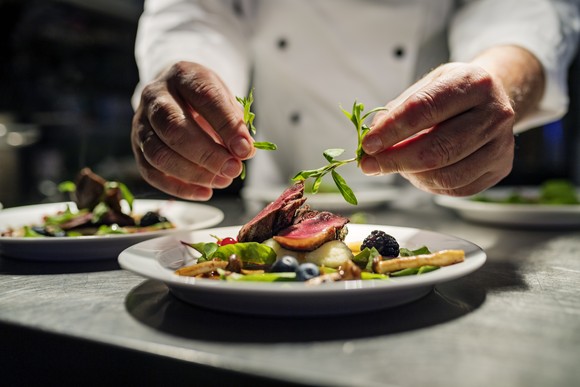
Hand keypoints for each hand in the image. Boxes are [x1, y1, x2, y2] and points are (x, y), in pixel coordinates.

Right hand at [132, 61, 254, 199]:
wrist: (176, 94)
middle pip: (174, 128)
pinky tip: (205, 192)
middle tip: (233, 169)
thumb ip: (234, 122)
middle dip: (207, 154)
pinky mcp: (137, 147)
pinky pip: (151, 172)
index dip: (226, 125)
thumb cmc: (205, 100)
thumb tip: (243, 152)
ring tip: (223, 181)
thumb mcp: (224, 99)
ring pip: (158, 154)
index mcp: (183, 75)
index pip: (204, 97)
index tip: (246, 149)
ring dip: (193, 173)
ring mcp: (141, 122)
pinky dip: (179, 188)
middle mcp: (155, 96)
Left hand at [360, 62, 516, 195]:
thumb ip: (398, 110)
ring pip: (446, 175)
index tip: (367, 144)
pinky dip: (428, 184)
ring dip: (410, 175)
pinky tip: (416, 172)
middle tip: (369, 165)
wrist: (494, 98)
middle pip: (437, 149)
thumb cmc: (454, 93)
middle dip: (395, 160)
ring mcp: (501, 144)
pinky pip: (455, 188)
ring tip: (394, 165)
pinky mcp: (500, 168)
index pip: (424, 109)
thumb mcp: (426, 86)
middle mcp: (495, 113)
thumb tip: (372, 137)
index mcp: (473, 82)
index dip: (392, 130)